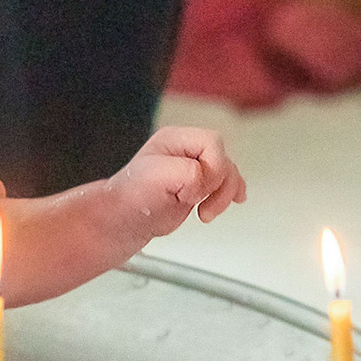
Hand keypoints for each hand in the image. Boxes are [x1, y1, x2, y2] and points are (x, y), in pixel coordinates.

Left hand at [111, 125, 245, 241]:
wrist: (124, 221)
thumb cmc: (131, 199)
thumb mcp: (156, 177)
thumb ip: (189, 172)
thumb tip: (206, 180)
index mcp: (175, 139)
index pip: (212, 143)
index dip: (211, 168)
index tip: (194, 188)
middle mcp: (187, 151)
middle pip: (224, 159)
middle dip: (218, 184)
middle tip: (197, 200)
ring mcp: (195, 168)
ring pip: (229, 174)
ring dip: (223, 196)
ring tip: (205, 212)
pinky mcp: (200, 186)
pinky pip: (228, 183)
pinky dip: (232, 193)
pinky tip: (236, 199)